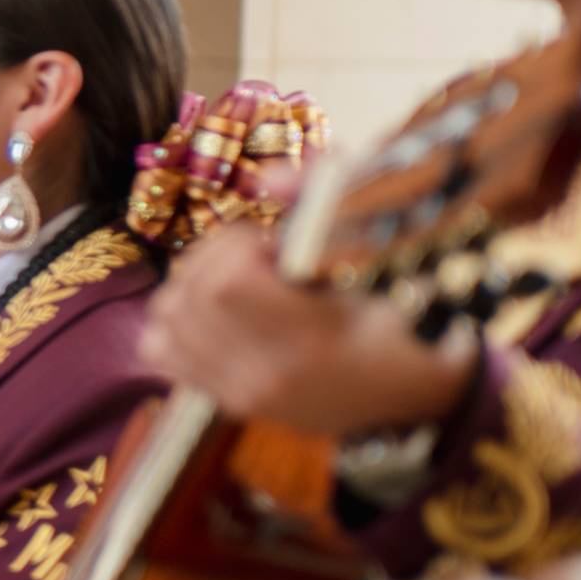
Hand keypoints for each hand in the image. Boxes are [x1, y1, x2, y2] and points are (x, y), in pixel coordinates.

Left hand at [139, 225, 474, 437]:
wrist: (420, 392)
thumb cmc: (412, 317)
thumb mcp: (389, 260)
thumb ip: (330, 207)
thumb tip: (268, 178)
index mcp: (312, 341)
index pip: (225, 285)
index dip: (237, 247)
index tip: (273, 245)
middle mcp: (267, 375)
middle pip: (186, 299)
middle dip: (210, 259)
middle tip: (254, 257)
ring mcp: (243, 394)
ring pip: (164, 323)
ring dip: (189, 286)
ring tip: (236, 280)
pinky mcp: (230, 401)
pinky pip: (160, 353)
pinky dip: (173, 323)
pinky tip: (214, 311)